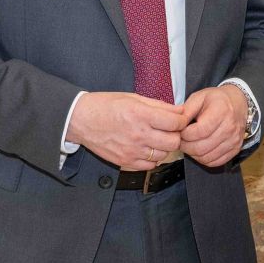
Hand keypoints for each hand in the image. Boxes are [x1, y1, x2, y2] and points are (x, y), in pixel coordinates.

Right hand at [68, 92, 188, 170]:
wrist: (81, 120)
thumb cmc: (105, 105)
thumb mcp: (132, 98)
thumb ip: (158, 105)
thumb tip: (179, 110)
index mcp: (141, 114)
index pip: (176, 122)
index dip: (182, 120)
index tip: (179, 119)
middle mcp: (138, 134)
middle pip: (173, 142)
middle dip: (175, 135)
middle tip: (169, 130)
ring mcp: (132, 150)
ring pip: (163, 155)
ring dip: (163, 147)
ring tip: (155, 138)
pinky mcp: (125, 161)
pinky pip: (150, 165)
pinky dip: (152, 158)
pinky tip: (146, 148)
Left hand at [179, 84, 249, 167]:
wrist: (238, 103)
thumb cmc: (216, 100)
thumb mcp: (199, 97)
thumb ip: (186, 111)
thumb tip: (175, 125)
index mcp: (221, 111)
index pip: (199, 131)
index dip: (185, 135)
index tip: (180, 131)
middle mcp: (230, 127)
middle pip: (201, 147)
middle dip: (186, 146)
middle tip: (181, 141)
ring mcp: (234, 140)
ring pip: (207, 157)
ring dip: (193, 154)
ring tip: (189, 145)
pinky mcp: (235, 150)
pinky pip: (215, 162)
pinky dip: (204, 159)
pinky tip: (199, 150)